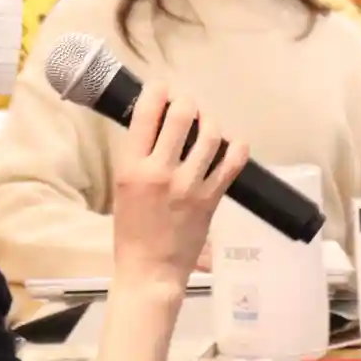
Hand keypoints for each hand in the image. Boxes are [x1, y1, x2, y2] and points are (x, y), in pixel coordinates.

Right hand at [111, 83, 248, 298]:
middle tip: (187, 105)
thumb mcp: (123, 189)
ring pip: (210, 135)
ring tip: (207, 123)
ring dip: (211, 121)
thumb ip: (139, 158)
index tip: (162, 90)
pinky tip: (235, 144)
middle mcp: (160, 171)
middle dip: (187, 102)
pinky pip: (232, 164)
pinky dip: (237, 149)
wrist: (150, 271)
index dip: (157, 92)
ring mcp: (189, 185)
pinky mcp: (211, 199)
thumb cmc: (131, 232)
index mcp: (132, 168)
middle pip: (181, 116)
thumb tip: (156, 128)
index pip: (145, 114)